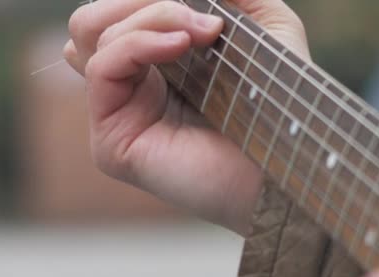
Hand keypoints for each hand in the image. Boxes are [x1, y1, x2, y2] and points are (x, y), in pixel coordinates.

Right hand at [64, 0, 309, 234]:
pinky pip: (102, 67)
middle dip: (147, 0)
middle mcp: (130, 86)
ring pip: (91, 31)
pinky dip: (140, 42)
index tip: (202, 3)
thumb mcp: (263, 25)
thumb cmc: (278, 99)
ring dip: (152, 15)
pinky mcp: (112, 142)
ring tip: (204, 32)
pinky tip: (182, 46)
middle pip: (95, 17)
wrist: (286, 159)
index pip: (118, 10)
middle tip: (204, 16)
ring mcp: (117, 113)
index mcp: (154, 62)